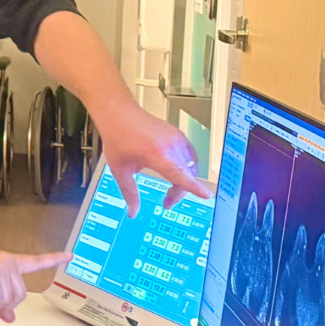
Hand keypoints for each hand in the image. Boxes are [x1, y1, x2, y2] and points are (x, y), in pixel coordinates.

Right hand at [0, 250, 70, 321]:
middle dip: (4, 302)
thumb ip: (0, 300)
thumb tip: (10, 316)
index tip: (70, 256)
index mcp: (8, 261)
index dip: (54, 260)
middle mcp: (7, 262)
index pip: (35, 261)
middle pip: (20, 295)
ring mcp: (1, 267)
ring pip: (9, 300)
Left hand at [98, 101, 214, 213]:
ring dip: (184, 180)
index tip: (207, 195)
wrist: (118, 114)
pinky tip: (174, 172)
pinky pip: (190, 155)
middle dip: (180, 192)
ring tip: (170, 189)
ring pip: (191, 166)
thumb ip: (130, 194)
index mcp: (157, 154)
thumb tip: (133, 211)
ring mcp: (176, 139)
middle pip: (187, 175)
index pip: (181, 175)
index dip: (195, 187)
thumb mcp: (120, 170)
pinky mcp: (178, 135)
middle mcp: (170, 146)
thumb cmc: (118, 137)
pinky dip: (186, 167)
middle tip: (167, 202)